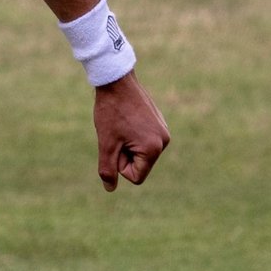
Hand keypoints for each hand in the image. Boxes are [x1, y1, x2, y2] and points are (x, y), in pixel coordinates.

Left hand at [92, 73, 168, 191]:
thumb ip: (108, 169)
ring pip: (140, 152)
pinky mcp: (159, 122)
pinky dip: (132, 134)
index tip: (114, 144)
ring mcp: (163, 131)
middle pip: (140, 164)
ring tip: (121, 124)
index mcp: (153, 149)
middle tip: (116, 132)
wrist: (117, 81)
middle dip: (124, 153)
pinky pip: (143, 139)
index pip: (135, 176)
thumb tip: (110, 189)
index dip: (119, 165)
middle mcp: (164, 141)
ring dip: (127, 144)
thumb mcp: (106, 144)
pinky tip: (127, 118)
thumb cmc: (111, 112)